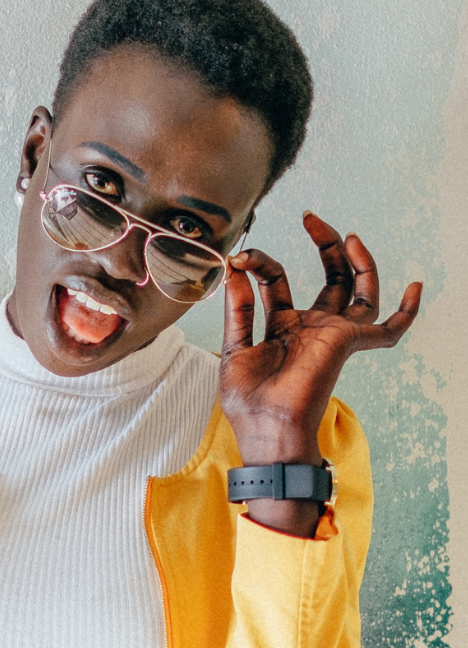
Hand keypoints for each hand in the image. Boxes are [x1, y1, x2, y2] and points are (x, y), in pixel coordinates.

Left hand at [219, 213, 421, 532]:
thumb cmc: (248, 401)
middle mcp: (311, 327)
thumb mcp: (234, 347)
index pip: (278, 281)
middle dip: (323, 245)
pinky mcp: (346, 343)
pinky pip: (387, 330)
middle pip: (328, 277)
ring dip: (355, 260)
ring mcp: (331, 334)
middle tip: (310, 217)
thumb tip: (233, 270)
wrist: (266, 430)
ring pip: (358, 290)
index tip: (240, 257)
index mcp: (282, 326)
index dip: (261, 263)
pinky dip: (407, 312)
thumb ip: (238, 309)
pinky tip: (416, 287)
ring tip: (343, 233)